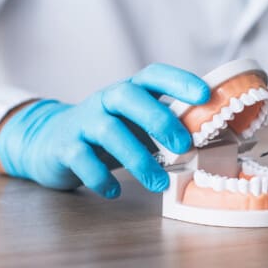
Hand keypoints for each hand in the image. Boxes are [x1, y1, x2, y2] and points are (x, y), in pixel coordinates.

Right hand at [0, 64, 209, 197]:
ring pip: (108, 131)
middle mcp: (104, 101)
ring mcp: (83, 122)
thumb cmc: (108, 134)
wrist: (50, 142)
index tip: (205, 95)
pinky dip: (100, 177)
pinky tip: (114, 192)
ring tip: (158, 183)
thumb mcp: (135, 124)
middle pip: (129, 98)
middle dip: (158, 120)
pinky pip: (82, 159)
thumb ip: (166, 126)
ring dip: (137, 158)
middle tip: (184, 147)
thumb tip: (218, 140)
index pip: (153, 75)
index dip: (178, 81)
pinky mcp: (64, 147)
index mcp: (128, 91)